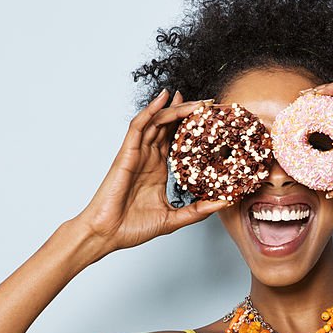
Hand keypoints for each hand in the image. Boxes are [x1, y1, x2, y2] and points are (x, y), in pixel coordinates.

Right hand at [72, 90, 228, 254]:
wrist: (108, 234)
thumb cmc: (133, 227)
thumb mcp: (174, 219)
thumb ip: (198, 210)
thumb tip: (224, 203)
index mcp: (159, 169)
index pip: (178, 139)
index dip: (193, 127)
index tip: (212, 118)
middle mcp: (149, 157)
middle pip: (169, 126)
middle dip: (188, 111)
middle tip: (209, 102)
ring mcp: (137, 153)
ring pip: (157, 122)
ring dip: (175, 108)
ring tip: (196, 100)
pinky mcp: (126, 153)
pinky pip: (138, 126)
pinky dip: (151, 110)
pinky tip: (164, 98)